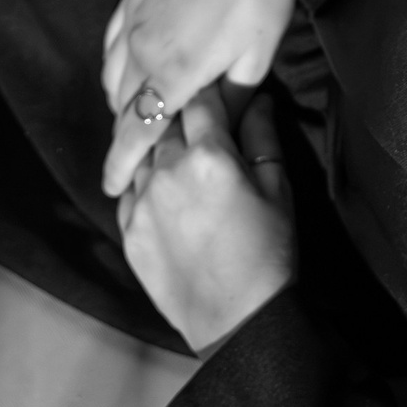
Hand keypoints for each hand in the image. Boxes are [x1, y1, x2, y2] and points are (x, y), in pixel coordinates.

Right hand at [101, 0, 294, 198]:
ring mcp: (132, 20)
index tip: (111, 188)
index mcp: (175, 73)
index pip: (136, 131)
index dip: (121, 163)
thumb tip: (218, 135)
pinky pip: (110, 42)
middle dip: (122, 138)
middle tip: (127, 161)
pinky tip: (125, 73)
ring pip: (111, 76)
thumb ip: (232, 103)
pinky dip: (114, 65)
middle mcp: (142, 50)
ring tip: (133, 119)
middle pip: (121, 108)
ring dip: (119, 102)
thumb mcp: (256, 58)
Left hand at [117, 87, 295, 352]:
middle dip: (179, 116)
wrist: (236, 318)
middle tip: (194, 122)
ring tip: (175, 159)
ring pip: (141, 155)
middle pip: (164, 123)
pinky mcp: (127, 231)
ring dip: (157, 150)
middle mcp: (167, 171)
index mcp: (209, 156)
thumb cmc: (268, 251)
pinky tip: (161, 193)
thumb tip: (258, 99)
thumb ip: (262, 137)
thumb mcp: (279, 189)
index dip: (207, 91)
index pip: (200, 100)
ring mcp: (141, 202)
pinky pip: (128, 192)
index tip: (212, 88)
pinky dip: (142, 185)